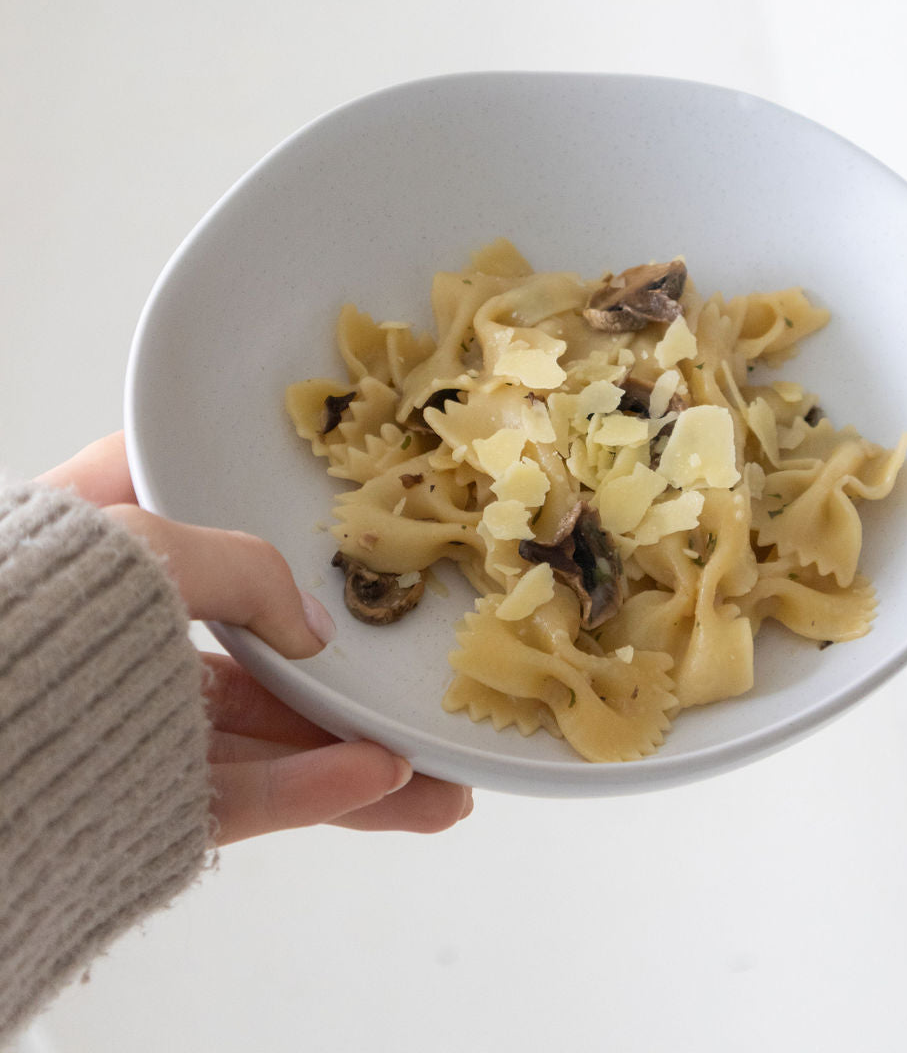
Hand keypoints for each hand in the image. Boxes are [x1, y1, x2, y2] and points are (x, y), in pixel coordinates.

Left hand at [38, 433, 472, 843]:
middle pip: (255, 656)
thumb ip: (238, 569)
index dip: (280, 539)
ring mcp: (129, 723)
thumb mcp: (138, 547)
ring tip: (440, 784)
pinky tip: (381, 784)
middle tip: (421, 696)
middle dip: (347, 684)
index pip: (204, 529)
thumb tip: (308, 626)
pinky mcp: (134, 802)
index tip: (355, 554)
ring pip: (261, 740)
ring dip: (354, 760)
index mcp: (102, 550)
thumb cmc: (19, 607)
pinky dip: (311, 791)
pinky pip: (238, 796)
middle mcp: (120, 639)